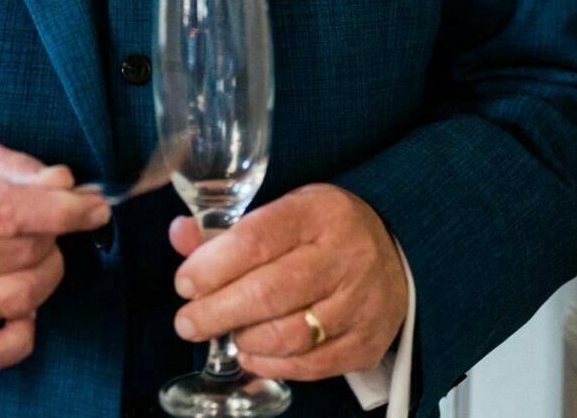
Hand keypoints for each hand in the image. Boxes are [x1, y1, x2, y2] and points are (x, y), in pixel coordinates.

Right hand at [0, 133, 109, 375]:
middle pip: (24, 252)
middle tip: (42, 214)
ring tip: (28, 250)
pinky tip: (21, 301)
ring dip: (44, 271)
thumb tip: (65, 183)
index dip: (62, 211)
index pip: (10, 213)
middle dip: (52, 231)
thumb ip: (18, 168)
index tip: (95, 206)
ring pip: (22, 297)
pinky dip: (21, 332)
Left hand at [169, 183, 406, 381]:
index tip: (185, 283)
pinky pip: (313, 365)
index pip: (258, 239)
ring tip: (224, 334)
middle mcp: (343, 256)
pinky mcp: (366, 343)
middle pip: (271, 291)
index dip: (214, 264)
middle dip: (219, 311)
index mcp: (318, 213)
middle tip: (187, 322)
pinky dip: (274, 364)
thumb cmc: (325, 229)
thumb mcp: (285, 210)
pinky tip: (251, 353)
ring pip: (291, 334)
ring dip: (245, 339)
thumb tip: (179, 235)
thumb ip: (229, 228)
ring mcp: (360, 303)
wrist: (396, 251)